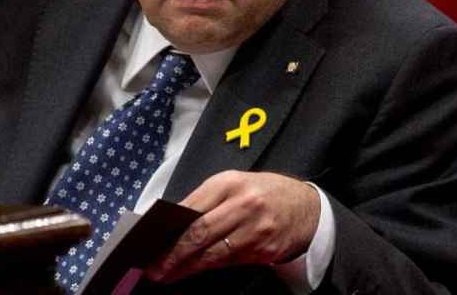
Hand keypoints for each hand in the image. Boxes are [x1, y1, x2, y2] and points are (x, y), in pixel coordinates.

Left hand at [144, 170, 319, 283]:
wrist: (306, 208)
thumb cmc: (263, 193)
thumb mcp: (235, 184)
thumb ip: (205, 199)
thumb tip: (171, 221)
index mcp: (230, 183)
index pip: (192, 208)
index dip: (169, 228)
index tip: (150, 241)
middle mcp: (243, 205)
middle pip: (200, 233)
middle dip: (173, 254)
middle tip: (153, 267)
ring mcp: (256, 230)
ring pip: (213, 254)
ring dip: (186, 267)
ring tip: (166, 274)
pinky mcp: (264, 251)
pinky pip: (229, 262)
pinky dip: (208, 267)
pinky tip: (193, 270)